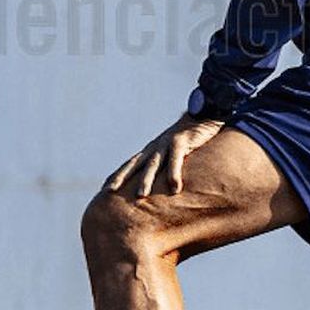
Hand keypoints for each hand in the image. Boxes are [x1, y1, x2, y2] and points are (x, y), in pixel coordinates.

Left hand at [105, 114, 225, 196]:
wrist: (204, 113)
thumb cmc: (191, 137)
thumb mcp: (176, 152)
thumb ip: (169, 166)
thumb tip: (166, 188)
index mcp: (151, 150)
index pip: (129, 165)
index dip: (117, 176)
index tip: (104, 191)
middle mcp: (154, 147)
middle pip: (133, 164)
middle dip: (121, 178)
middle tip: (109, 193)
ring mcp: (166, 143)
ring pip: (153, 164)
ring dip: (146, 180)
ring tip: (141, 196)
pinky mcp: (180, 141)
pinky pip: (176, 159)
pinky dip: (173, 173)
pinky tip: (174, 188)